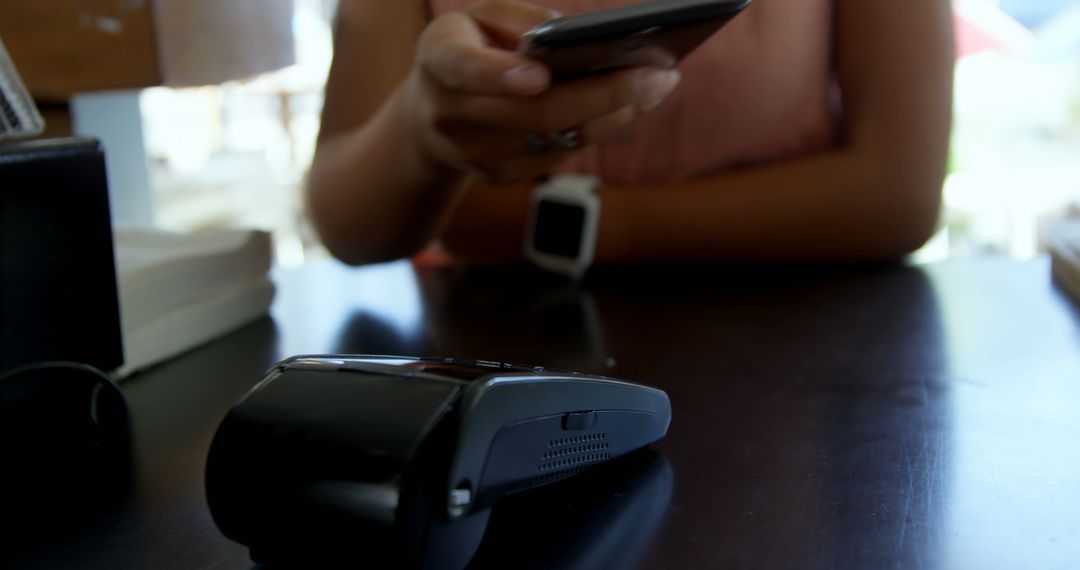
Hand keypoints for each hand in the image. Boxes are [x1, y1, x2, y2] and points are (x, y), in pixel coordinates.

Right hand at [400, 0, 680, 183]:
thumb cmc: (469, 48)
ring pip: (556, 139)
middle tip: (655, 73)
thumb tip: (573, 40)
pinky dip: (599, 128)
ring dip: (615, 113)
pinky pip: (558, 154)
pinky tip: (631, 105)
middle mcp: (450, 114)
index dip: (499, 75)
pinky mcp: (499, 176)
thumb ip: (519, 20)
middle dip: (602, 94)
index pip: (464, 68)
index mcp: (439, 59)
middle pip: (532, 113)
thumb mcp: (480, 17)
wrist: (430, 116)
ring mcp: (474, 154)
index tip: (540, 75)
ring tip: (659, 84)